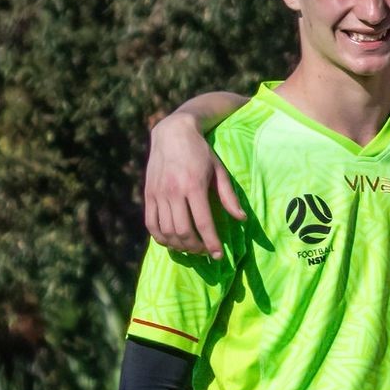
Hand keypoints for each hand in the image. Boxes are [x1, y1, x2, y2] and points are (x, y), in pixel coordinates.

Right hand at [143, 110, 235, 253]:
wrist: (172, 133)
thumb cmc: (201, 152)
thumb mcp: (219, 171)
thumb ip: (229, 196)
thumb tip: (241, 219)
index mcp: (193, 186)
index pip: (203, 223)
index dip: (211, 243)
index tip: (218, 255)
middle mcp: (173, 191)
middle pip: (183, 231)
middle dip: (196, 247)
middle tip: (205, 251)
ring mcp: (157, 193)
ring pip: (166, 230)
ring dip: (179, 245)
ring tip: (191, 248)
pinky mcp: (148, 194)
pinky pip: (150, 223)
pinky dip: (160, 237)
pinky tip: (171, 241)